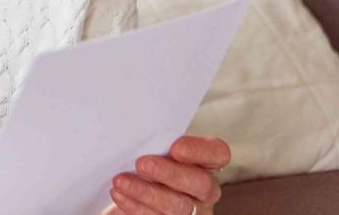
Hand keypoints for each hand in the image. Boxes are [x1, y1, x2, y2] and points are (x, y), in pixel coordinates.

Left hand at [102, 136, 230, 214]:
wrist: (133, 191)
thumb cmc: (144, 165)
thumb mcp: (153, 151)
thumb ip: (155, 143)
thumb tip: (132, 131)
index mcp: (205, 164)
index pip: (218, 153)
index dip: (200, 150)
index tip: (175, 147)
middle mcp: (204, 189)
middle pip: (201, 183)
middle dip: (169, 173)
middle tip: (142, 164)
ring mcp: (194, 211)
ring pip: (180, 206)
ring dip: (147, 193)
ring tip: (121, 181)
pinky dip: (137, 207)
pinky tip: (120, 196)